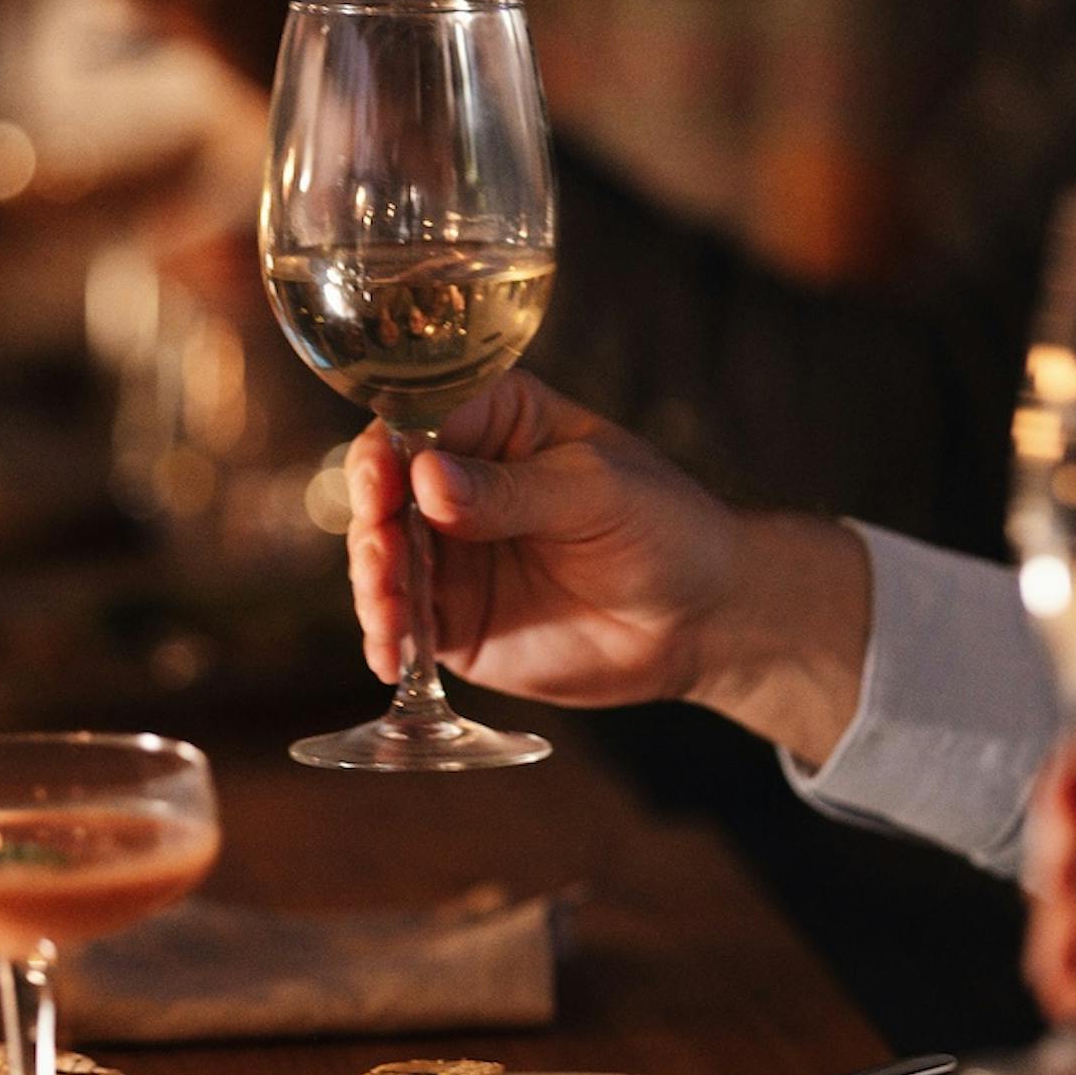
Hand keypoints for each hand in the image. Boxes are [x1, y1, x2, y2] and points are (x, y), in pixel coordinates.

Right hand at [346, 375, 870, 761]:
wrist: (702, 619)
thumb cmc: (664, 527)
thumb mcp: (595, 493)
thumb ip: (512, 492)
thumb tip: (426, 478)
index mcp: (494, 421)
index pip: (416, 419)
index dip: (388, 450)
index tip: (382, 484)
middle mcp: (456, 480)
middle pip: (383, 491)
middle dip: (373, 524)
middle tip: (384, 556)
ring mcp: (449, 551)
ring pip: (382, 558)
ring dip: (373, 584)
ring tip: (388, 614)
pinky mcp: (452, 617)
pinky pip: (402, 623)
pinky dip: (387, 637)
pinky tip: (390, 655)